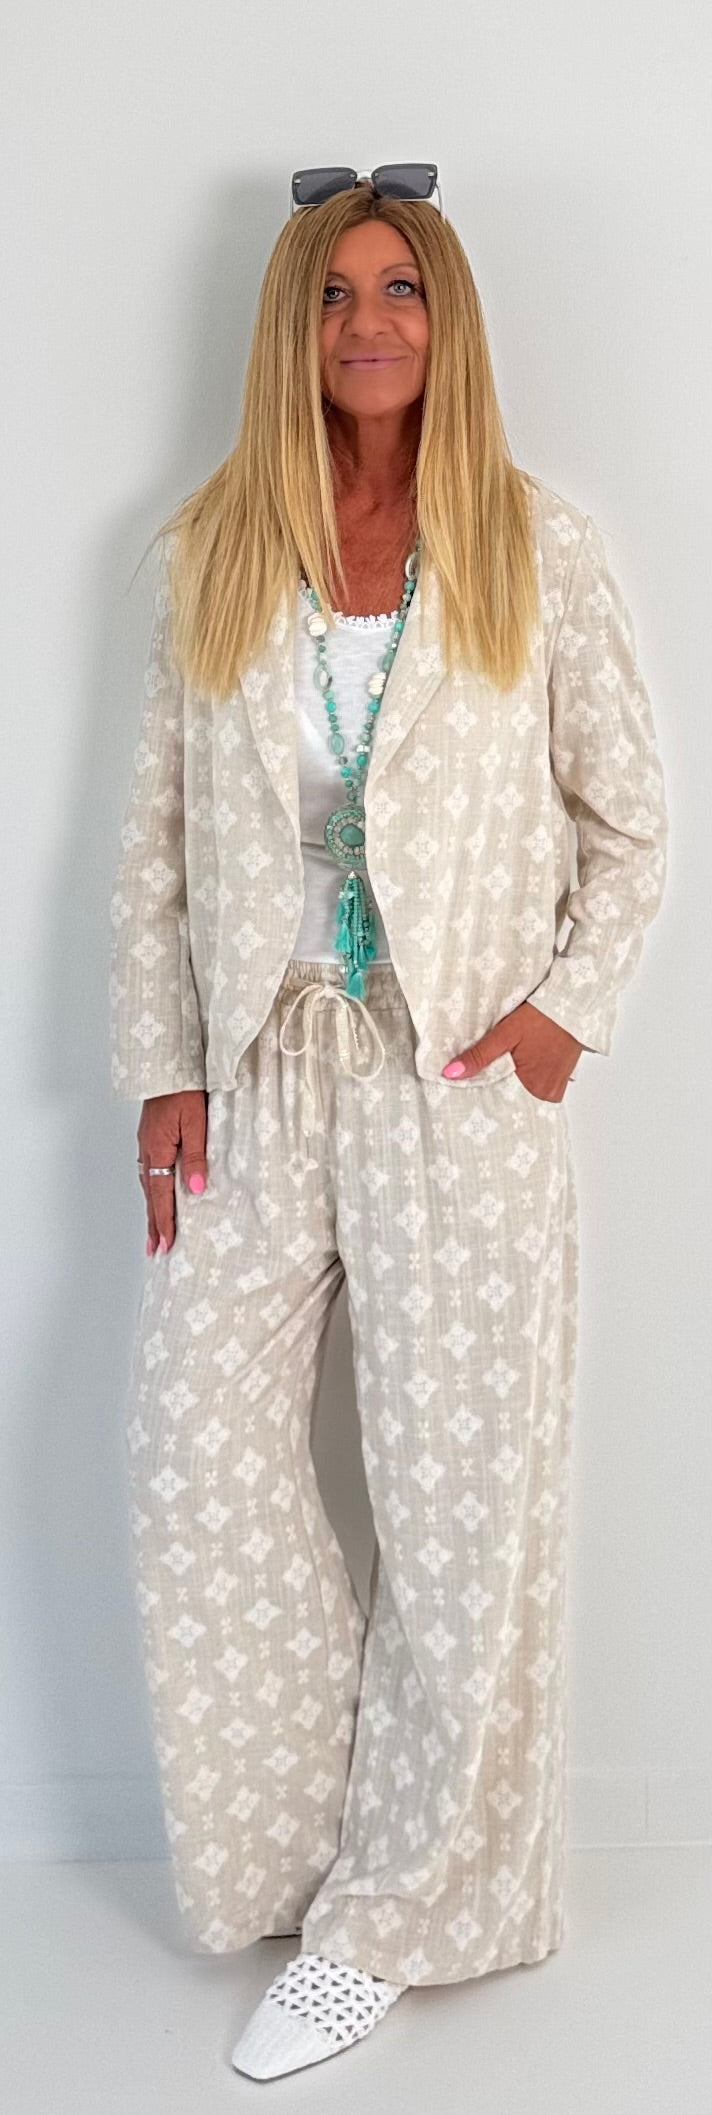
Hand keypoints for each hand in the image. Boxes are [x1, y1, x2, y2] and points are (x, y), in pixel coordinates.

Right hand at [137, 1090, 207, 1254]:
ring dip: (152, 1209)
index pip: (162, 1195)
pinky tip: (156, 1194)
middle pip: (151, 1195)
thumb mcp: (196, 1123)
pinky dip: (152, 1190)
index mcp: (158, 1150)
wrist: (167, 1064)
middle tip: (155, 1250)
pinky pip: (149, 1171)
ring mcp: (147, 1143)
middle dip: (153, 1224)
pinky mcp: (150, 1135)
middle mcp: (148, 1150)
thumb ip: (196, 1157)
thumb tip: (196, 1190)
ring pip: (148, 1184)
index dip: (164, 1222)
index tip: (166, 1245)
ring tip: (154, 1231)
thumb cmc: (184, 1089)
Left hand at [441, 1002, 582, 1102]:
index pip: (503, 1103)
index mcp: (536, 1088)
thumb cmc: (542, 1018)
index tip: (471, 1094)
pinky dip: (528, 1077)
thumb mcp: (505, 1035)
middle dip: (500, 1089)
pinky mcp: (563, 1076)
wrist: (573, 1004)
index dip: (487, 1097)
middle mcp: (549, 1093)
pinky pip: (539, 1083)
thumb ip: (479, 1056)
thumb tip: (450, 1074)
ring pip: (526, 1091)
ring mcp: (558, 1085)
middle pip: (515, 1098)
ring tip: (504, 1069)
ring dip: (515, 1082)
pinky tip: (520, 1065)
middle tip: (484, 1079)